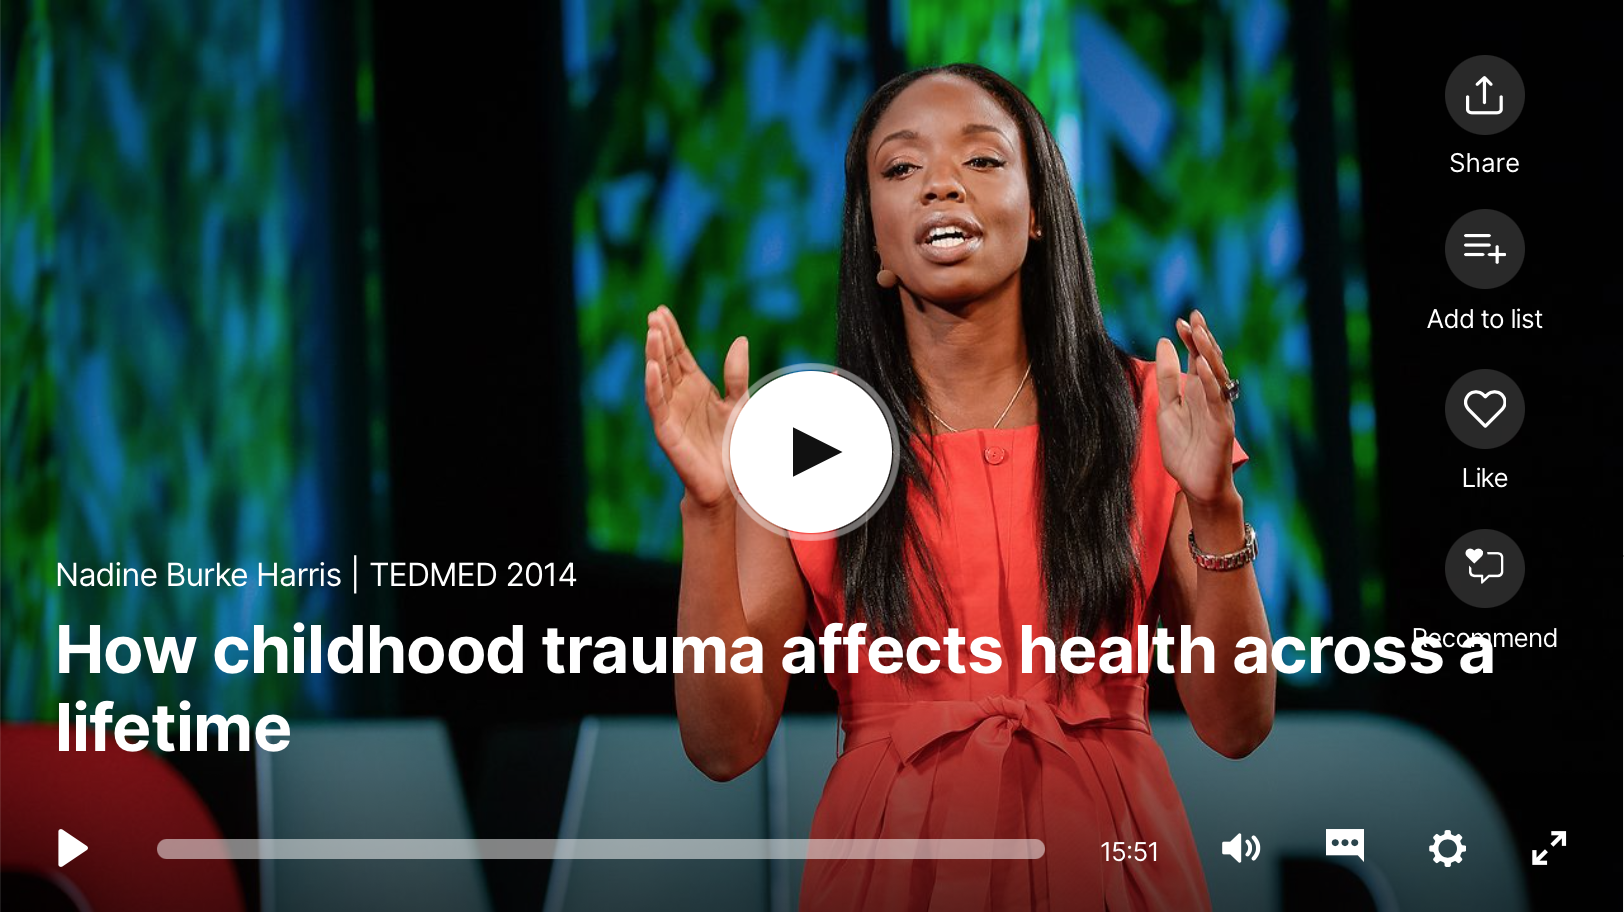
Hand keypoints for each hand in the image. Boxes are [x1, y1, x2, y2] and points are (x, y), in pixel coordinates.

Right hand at [643, 306, 749, 511]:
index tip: (662, 310)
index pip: (678, 354)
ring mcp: (670, 412)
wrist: (727, 483)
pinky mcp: (666, 431)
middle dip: (660, 338)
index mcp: (695, 386)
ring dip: (654, 355)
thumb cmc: (731, 445)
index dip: (671, 333)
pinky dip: (653, 386)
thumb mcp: (739, 402)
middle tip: (653, 314)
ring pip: (658, 378)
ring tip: (652, 332)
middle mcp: (679, 396)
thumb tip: (741, 339)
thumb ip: (736, 374)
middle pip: (666, 360)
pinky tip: (651, 366)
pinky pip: (657, 405)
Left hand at [1154, 309, 1238, 508]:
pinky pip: (1218, 399)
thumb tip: (1164, 341)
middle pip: (1209, 360)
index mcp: (1197, 390)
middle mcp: (1211, 395)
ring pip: (1217, 375)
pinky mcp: (1223, 425)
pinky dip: (1210, 381)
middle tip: (1193, 317)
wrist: (1194, 483)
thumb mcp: (1167, 407)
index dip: (1190, 338)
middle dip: (1202, 338)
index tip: (1179, 320)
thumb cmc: (1183, 448)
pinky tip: (1202, 365)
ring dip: (1208, 353)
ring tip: (1198, 333)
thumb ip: (1167, 378)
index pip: (1196, 357)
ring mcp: (1219, 409)